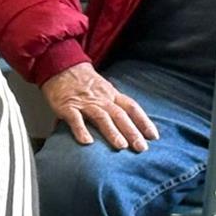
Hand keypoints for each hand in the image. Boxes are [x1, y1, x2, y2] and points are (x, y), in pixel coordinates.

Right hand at [42, 61, 157, 151]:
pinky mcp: (67, 106)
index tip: (154, 136)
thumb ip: (115, 106)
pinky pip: (75, 119)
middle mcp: (101, 99)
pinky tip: (87, 142)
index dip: (144, 121)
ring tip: (121, 146)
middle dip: (132, 132)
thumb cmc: (84, 83)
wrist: (61, 67)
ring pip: (101, 117)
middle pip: (120, 115)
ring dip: (112, 132)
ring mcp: (85, 103)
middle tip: (142, 148)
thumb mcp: (105, 90)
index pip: (132, 108)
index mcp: (112, 95)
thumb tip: (130, 126)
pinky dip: (81, 130)